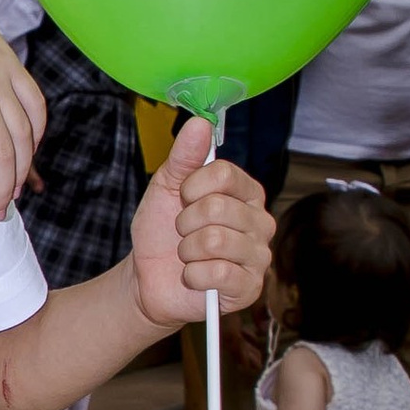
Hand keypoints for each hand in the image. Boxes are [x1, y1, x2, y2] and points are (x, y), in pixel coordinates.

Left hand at [129, 121, 273, 330]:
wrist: (149, 278)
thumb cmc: (162, 231)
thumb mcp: (166, 187)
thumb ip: (184, 156)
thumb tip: (199, 122)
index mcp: (246, 192)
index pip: (225, 174)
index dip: (192, 186)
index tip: (182, 198)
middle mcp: (260, 221)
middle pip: (217, 208)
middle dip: (184, 222)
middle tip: (182, 232)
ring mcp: (258, 256)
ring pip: (215, 241)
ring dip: (187, 250)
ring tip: (187, 255)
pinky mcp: (250, 288)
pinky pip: (218, 274)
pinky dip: (193, 275)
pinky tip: (194, 277)